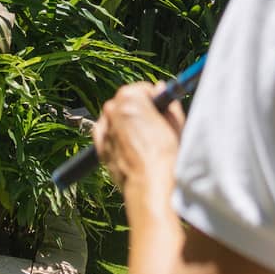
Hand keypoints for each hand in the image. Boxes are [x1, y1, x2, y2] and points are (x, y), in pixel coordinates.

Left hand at [92, 82, 185, 196]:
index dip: (154, 99)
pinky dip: (116, 136)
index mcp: (130, 98)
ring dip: (128, 123)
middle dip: (140, 110)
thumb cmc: (165, 156)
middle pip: (127, 102)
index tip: (161, 108)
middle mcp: (112, 110)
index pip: (143, 89)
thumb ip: (167, 102)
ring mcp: (103, 128)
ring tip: (145, 141)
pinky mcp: (99, 146)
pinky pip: (106, 133)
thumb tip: (162, 88)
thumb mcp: (175, 123)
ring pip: (116, 118)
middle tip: (155, 126)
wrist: (150, 184)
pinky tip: (131, 147)